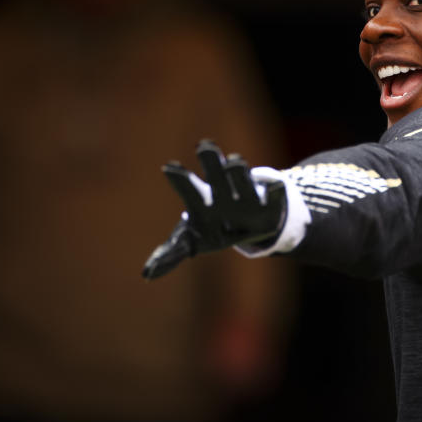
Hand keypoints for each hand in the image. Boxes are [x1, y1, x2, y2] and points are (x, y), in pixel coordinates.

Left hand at [142, 139, 286, 279]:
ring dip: (237, 173)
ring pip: (241, 179)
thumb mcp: (189, 242)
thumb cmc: (211, 230)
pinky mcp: (271, 203)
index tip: (169, 168)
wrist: (247, 224)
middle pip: (216, 176)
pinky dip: (275, 192)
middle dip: (211, 162)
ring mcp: (247, 195)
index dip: (180, 179)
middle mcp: (223, 192)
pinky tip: (275, 186)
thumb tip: (146, 275)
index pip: (188, 187)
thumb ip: (169, 255)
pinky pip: (274, 196)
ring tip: (234, 162)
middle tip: (203, 146)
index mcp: (200, 200)